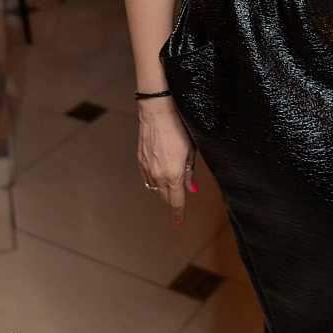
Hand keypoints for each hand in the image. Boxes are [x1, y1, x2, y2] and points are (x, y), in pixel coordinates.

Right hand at [137, 96, 197, 225]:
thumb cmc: (179, 127)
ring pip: (154, 188)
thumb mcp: (192, 150)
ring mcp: (147, 168)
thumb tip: (192, 189)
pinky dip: (153, 181)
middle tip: (179, 204)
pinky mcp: (140, 160)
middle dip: (172, 202)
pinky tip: (158, 177)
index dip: (179, 212)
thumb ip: (190, 173)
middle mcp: (159, 175)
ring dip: (163, 191)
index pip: (177, 201)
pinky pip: (146, 178)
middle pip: (165, 197)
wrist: (158, 111)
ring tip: (170, 188)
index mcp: (174, 175)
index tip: (180, 221)